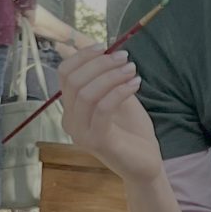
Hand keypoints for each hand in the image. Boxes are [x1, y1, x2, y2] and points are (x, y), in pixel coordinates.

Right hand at [57, 43, 164, 183]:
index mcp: (71, 108)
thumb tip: (97, 46)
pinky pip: (103, 108)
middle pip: (74, 80)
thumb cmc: (131, 131)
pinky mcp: (96, 142)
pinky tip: (135, 84)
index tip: (106, 47)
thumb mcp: (118, 96)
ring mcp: (80, 133)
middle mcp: (70, 121)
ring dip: (112, 75)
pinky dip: (119, 91)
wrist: (145, 165)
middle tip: (125, 58)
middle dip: (101, 64)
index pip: (65, 74)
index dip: (83, 56)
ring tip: (132, 70)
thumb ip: (106, 76)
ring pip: (87, 93)